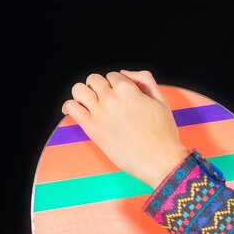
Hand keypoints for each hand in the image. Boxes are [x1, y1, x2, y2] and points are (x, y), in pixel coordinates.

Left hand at [62, 69, 189, 188]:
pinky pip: (71, 108)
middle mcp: (111, 98)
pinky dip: (70, 106)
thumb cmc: (163, 132)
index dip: (117, 83)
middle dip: (99, 86)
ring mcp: (99, 113)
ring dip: (83, 92)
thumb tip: (124, 74)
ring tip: (90, 102)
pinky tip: (77, 110)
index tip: (120, 94)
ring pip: (78, 90)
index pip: (113, 75)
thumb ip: (145, 80)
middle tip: (105, 98)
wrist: (159, 160)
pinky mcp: (91, 129)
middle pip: (93, 79)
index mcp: (128, 89)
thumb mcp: (161, 100)